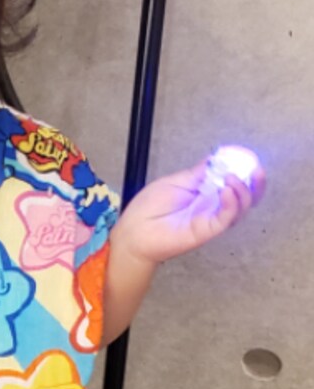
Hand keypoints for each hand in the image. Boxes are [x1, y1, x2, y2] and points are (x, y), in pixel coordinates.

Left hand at [112, 155, 265, 266]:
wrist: (132, 232)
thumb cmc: (148, 209)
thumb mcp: (176, 182)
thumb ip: (198, 173)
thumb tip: (218, 158)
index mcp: (205, 193)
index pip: (234, 182)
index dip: (243, 170)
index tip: (246, 156)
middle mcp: (212, 207)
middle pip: (245, 196)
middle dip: (255, 182)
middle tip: (256, 168)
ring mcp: (211, 219)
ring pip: (241, 208)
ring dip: (243, 190)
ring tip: (232, 178)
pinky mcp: (206, 231)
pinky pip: (226, 218)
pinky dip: (231, 203)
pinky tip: (226, 190)